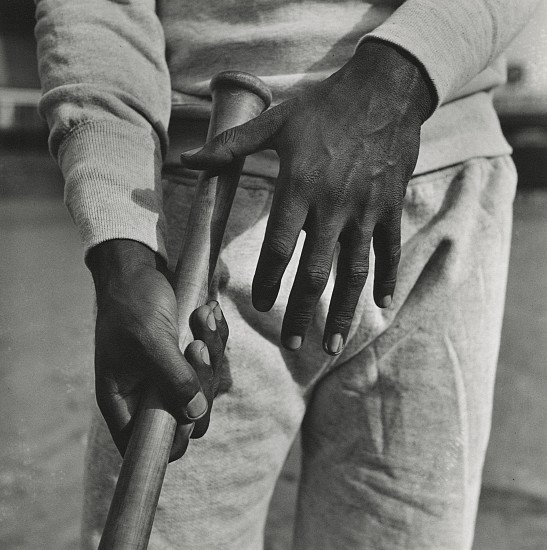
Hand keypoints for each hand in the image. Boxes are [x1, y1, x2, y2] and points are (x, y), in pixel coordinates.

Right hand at [87, 239, 228, 460]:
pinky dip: (215, 336)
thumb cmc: (133, 303)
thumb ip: (173, 380)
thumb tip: (196, 415)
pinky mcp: (184, 355)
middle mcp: (146, 392)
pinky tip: (209, 311)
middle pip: (188, 415)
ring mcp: (168, 374)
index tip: (188, 404)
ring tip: (204, 316)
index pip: (149, 444)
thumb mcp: (150, 341)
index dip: (172, 435)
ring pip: (205, 385)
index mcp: (124, 399)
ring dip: (211, 350)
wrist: (137, 267)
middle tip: (195, 344)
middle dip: (200, 378)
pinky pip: (211, 359)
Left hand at [181, 40, 433, 354]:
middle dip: (302, 311)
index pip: (278, 247)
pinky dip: (388, 278)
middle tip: (293, 343)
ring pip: (354, 272)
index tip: (257, 305)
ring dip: (344, 312)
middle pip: (315, 271)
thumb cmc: (324, 107)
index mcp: (299, 188)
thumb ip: (232, 145)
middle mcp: (333, 207)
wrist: (384, 90)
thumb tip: (189, 160)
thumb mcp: (276, 121)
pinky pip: (389, 250)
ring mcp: (366, 211)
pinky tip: (382, 305)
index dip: (266, 280)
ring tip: (332, 344)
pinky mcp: (391, 208)